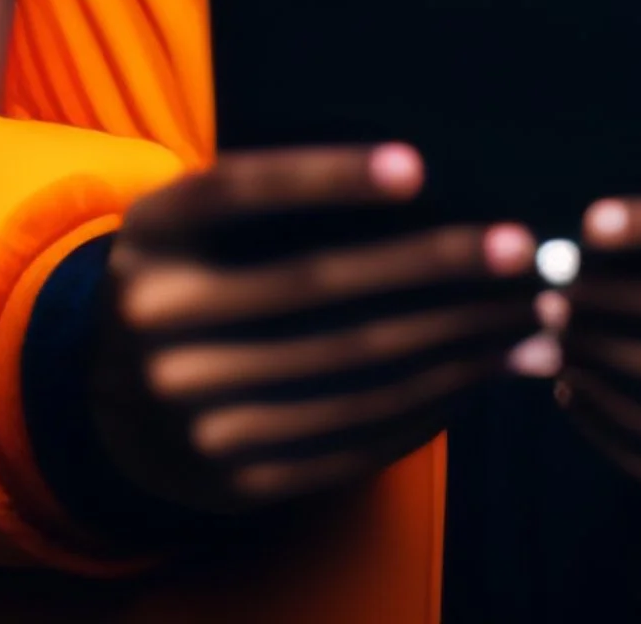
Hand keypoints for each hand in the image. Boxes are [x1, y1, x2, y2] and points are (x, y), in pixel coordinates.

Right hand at [89, 144, 538, 513]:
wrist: (112, 401)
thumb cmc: (198, 275)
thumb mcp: (198, 225)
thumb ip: (274, 199)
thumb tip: (426, 180)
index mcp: (152, 234)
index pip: (243, 190)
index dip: (329, 175)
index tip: (419, 164)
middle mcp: (158, 322)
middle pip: (319, 287)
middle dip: (437, 267)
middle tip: (524, 250)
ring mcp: (190, 410)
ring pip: (350, 369)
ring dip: (456, 343)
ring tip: (529, 317)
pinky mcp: (232, 476)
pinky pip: (349, 439)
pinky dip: (428, 405)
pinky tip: (481, 374)